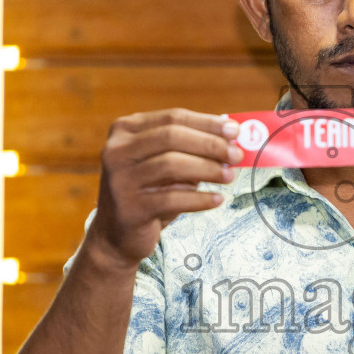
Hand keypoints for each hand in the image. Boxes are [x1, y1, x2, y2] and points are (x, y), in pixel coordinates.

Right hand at [90, 110, 241, 267]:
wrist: (117, 235)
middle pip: (171, 137)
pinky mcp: (130, 208)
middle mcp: (117, 150)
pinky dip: (199, 199)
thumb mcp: (166, 164)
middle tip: (236, 155)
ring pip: (171, 165)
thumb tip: (231, 136)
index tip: (235, 131)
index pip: (173, 118)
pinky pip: (172, 199)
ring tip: (230, 176)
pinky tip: (217, 200)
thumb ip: (191, 148)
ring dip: (207, 169)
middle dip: (210, 144)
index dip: (207, 123)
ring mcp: (120, 179)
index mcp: (125, 130)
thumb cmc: (149, 192)